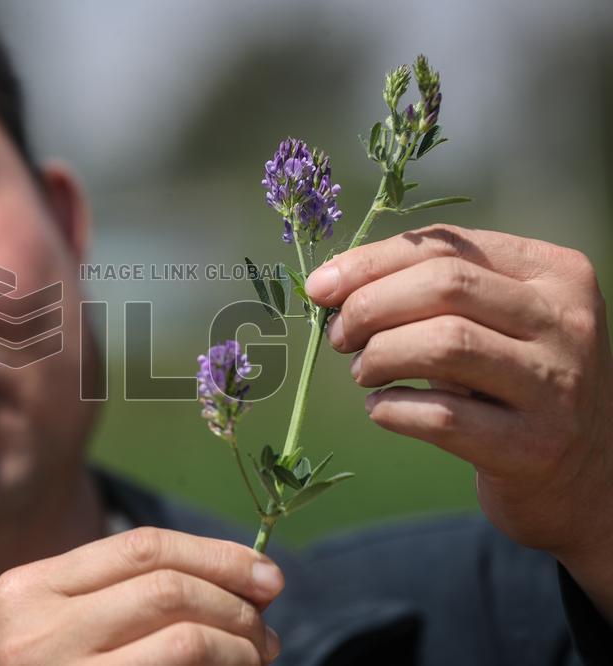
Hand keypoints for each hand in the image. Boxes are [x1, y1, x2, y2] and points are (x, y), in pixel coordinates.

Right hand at [0, 527, 283, 664]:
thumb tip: (247, 579)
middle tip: (266, 624)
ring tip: (257, 655)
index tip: (266, 573)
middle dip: (235, 601)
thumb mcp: (61, 626)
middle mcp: (36, 632)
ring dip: (239, 644)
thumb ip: (128, 593)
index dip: (215, 554)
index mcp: (29, 588)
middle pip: (167, 588)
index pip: (141, 548)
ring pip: (184, 640)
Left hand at [305, 224, 612, 618]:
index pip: (449, 246)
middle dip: (370, 305)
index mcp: (555, 274)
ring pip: (445, 344)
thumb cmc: (514, 383)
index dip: (372, 262)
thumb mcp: (497, 322)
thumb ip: (434, 292)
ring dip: (381, 355)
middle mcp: (565, 323)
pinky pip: (441, 416)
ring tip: (363, 370)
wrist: (583, 476)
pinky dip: (392, 408)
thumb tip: (333, 281)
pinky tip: (381, 407)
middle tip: (339, 335)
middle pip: (445, 286)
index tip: (321, 287)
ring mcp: (555, 386)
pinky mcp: (532, 447)